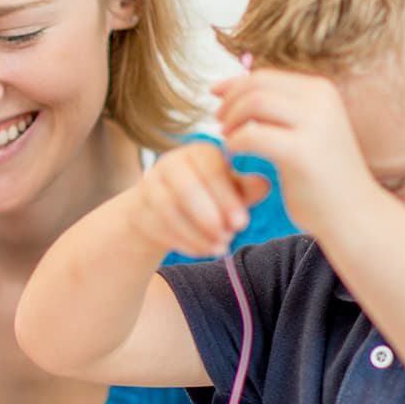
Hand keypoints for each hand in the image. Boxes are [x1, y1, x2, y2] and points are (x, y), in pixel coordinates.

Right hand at [129, 142, 271, 257]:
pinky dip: (184, 242)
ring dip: (197, 233)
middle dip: (209, 217)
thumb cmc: (210, 197)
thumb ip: (247, 189)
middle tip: (229, 238)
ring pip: (169, 209)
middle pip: (186, 188)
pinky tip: (203, 251)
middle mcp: (172, 161)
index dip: (227, 199)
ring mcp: (150, 183)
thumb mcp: (232, 193)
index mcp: (200, 152)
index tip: (243, 224)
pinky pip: (159, 225)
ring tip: (219, 248)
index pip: (212, 171)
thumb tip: (265, 184)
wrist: (166, 210)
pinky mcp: (139, 205)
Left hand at [212, 67, 378, 239]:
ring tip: (227, 139)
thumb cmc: (324, 176)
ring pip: (253, 104)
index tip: (216, 96)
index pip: (265, 77)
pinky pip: (252, 136)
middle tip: (219, 122)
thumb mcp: (310, 130)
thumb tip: (244, 88)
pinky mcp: (301, 152)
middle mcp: (321, 100)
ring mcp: (314, 124)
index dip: (234, 85)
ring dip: (231, 121)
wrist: (354, 214)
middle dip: (229, 102)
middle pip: (256, 86)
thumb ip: (285, 109)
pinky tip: (233, 156)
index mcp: (322, 91)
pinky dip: (235, 143)